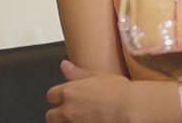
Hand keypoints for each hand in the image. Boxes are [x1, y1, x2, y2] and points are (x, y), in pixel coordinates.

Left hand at [46, 60, 175, 122]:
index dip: (58, 96)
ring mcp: (73, 122)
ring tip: (78, 117)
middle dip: (57, 113)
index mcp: (69, 92)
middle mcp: (67, 109)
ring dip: (65, 121)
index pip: (51, 95)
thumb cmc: (119, 92)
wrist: (130, 107)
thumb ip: (78, 73)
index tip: (65, 97)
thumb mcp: (99, 76)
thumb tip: (65, 65)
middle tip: (71, 111)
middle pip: (50, 115)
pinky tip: (87, 120)